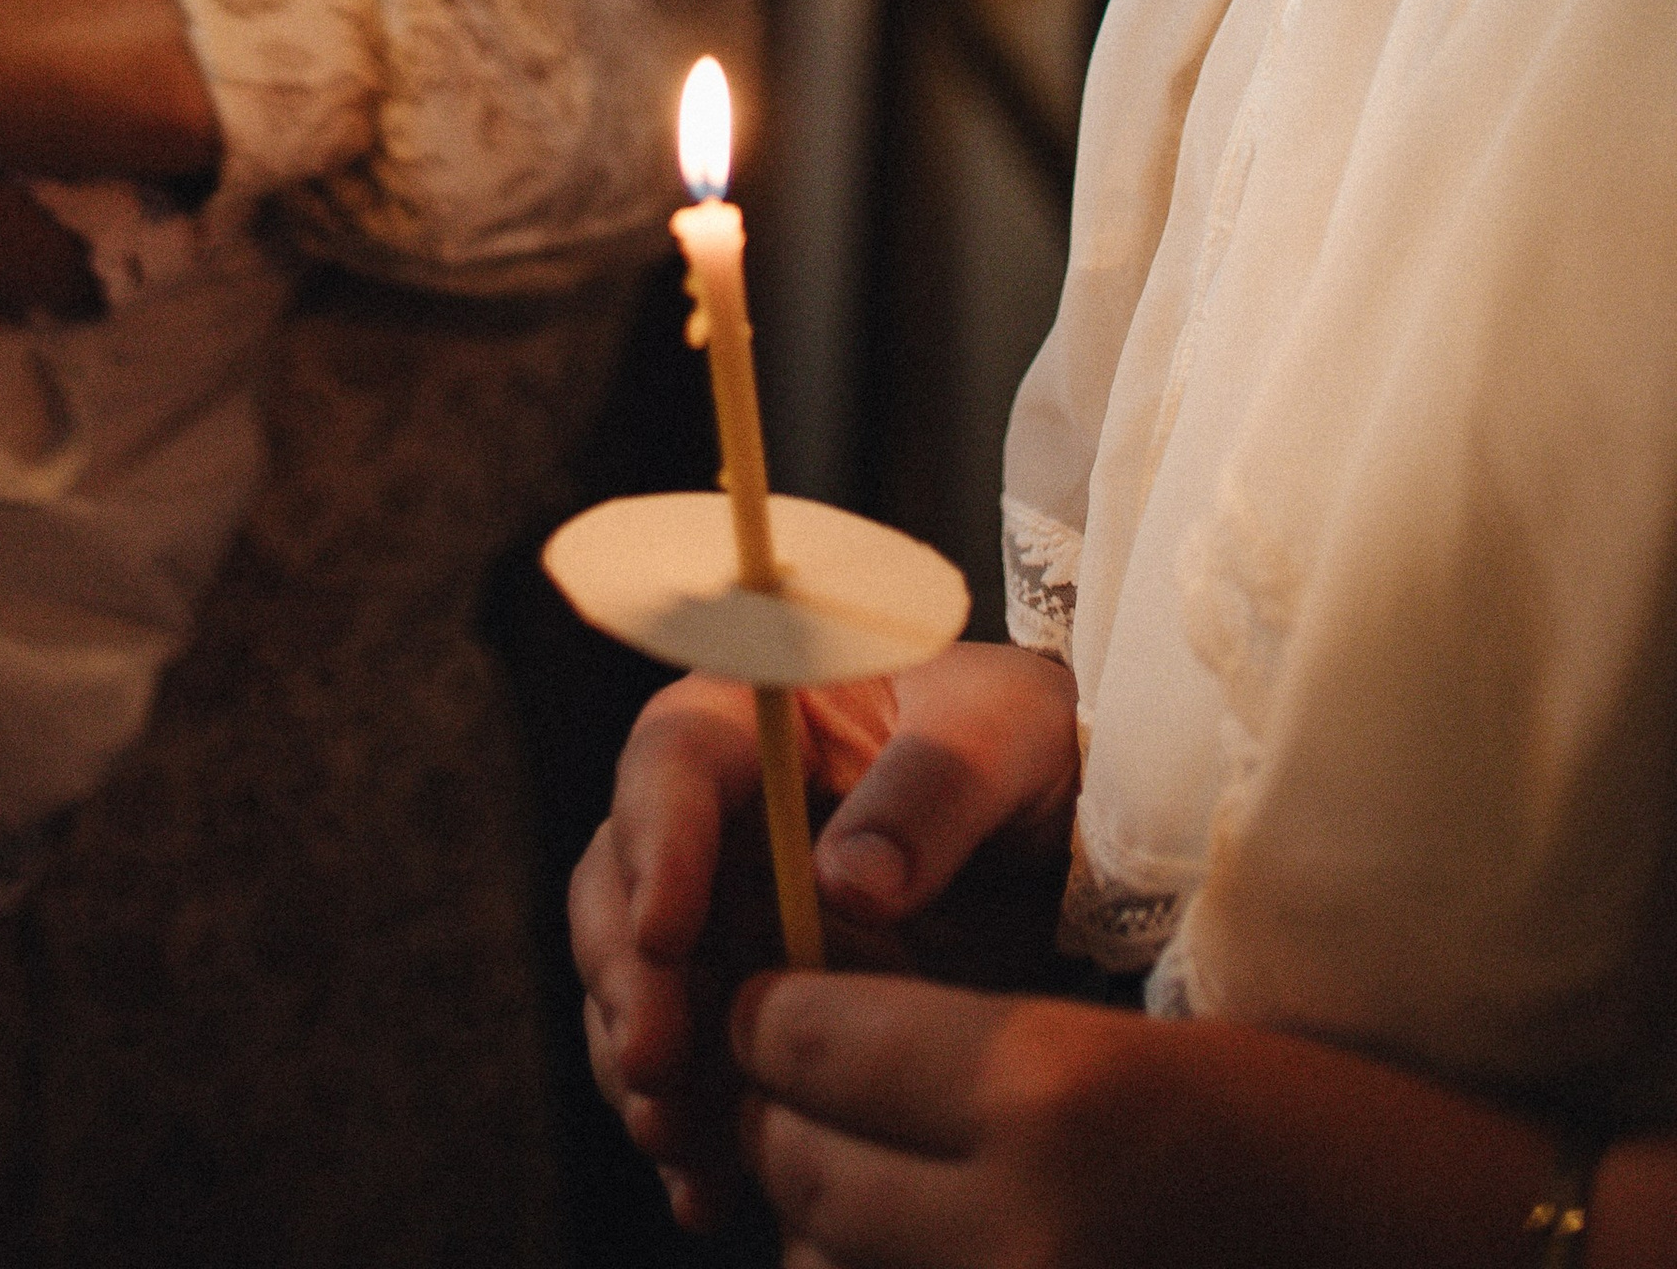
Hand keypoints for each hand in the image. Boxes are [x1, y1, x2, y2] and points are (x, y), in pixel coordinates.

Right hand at [571, 647, 1080, 1228]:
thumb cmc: (1027, 749)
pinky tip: (706, 1189)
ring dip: (641, 1066)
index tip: (664, 935)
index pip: (672, 759)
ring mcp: (727, 912)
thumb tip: (846, 880)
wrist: (1069, 833)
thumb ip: (933, 790)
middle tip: (657, 1065)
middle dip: (626, 977)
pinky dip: (687, 1125)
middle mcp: (718, 814)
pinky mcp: (752, 1001)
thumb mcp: (1005, 734)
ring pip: (635, 983)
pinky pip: (690, 1062)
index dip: (656, 844)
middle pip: (620, 879)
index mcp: (758, 718)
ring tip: (678, 1143)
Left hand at [732, 973, 1576, 1268]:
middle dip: (774, 1110)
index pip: (807, 1039)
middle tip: (792, 1078)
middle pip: (796, 1159)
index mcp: (1049, 1084)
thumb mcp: (1143, 1035)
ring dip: (822, 1216)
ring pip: (825, 1260)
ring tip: (863, 1173)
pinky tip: (934, 1239)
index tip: (772, 992)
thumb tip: (817, 1035)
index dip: (769, 1008)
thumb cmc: (1330, 1120)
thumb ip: (981, 1041)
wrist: (1465, 1255)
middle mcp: (1019, 1220)